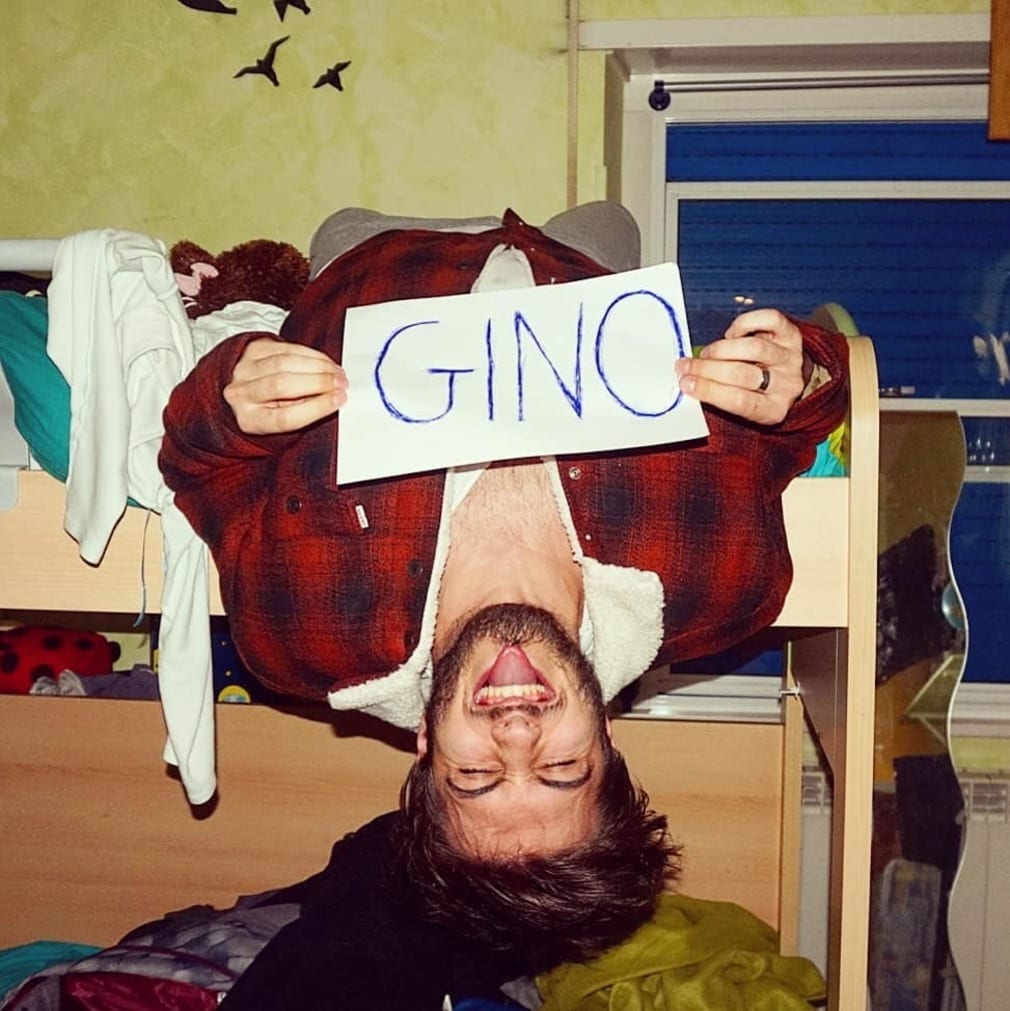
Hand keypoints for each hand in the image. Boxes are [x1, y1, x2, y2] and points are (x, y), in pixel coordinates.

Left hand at [224, 337, 346, 434]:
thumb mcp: (283, 422)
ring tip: (336, 372)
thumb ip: (305, 411)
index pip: (285, 417)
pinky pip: (285, 348)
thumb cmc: (268, 410)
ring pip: (284, 362)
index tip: (339, 399)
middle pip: (283, 385)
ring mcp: (244, 369)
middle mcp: (241, 394)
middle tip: (341, 383)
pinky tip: (324, 361)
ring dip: (317, 365)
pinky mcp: (252, 349)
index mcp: (250, 420)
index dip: (316, 408)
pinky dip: (310, 354)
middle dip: (319, 382)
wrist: (243, 391)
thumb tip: (334, 396)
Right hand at [674, 308, 806, 423]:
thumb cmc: (755, 395)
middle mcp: (787, 384)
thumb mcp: (741, 408)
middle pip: (743, 374)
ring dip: (720, 350)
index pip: (740, 401)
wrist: (790, 381)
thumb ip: (718, 397)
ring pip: (753, 348)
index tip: (685, 383)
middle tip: (685, 366)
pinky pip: (769, 320)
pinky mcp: (792, 334)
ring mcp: (790, 358)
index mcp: (773, 410)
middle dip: (707, 369)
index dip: (710, 391)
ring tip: (705, 354)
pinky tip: (732, 334)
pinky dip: (745, 324)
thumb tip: (688, 380)